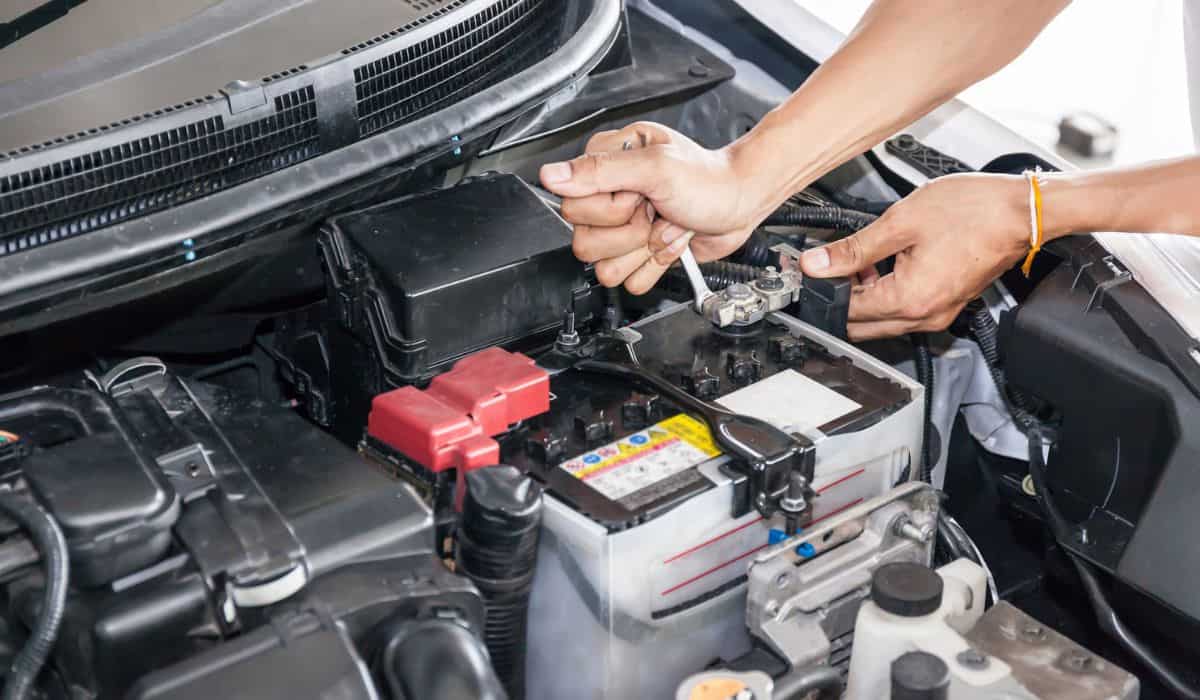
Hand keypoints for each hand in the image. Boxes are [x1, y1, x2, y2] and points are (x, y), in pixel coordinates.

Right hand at [539, 122, 757, 293]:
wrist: (741, 202)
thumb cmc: (707, 178)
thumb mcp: (655, 166)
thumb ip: (600, 171)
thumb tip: (550, 176)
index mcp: (605, 166)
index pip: (573, 206)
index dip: (610, 209)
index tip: (639, 196)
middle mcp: (609, 197)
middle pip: (585, 241)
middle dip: (629, 233)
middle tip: (655, 212)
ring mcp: (623, 229)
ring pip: (603, 266)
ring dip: (642, 251)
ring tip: (664, 227)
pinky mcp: (638, 253)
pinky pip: (627, 280)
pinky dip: (654, 266)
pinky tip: (669, 243)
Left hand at [800, 173, 1030, 339]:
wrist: (1023, 212)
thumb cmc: (975, 211)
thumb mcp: (900, 222)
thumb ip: (853, 248)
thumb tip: (816, 263)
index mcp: (908, 300)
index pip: (845, 310)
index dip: (822, 289)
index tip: (811, 270)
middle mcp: (923, 316)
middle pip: (860, 324)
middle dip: (840, 297)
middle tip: (831, 265)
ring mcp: (937, 314)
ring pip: (881, 320)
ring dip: (864, 296)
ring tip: (862, 259)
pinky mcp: (947, 305)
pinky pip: (904, 311)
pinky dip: (888, 294)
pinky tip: (887, 264)